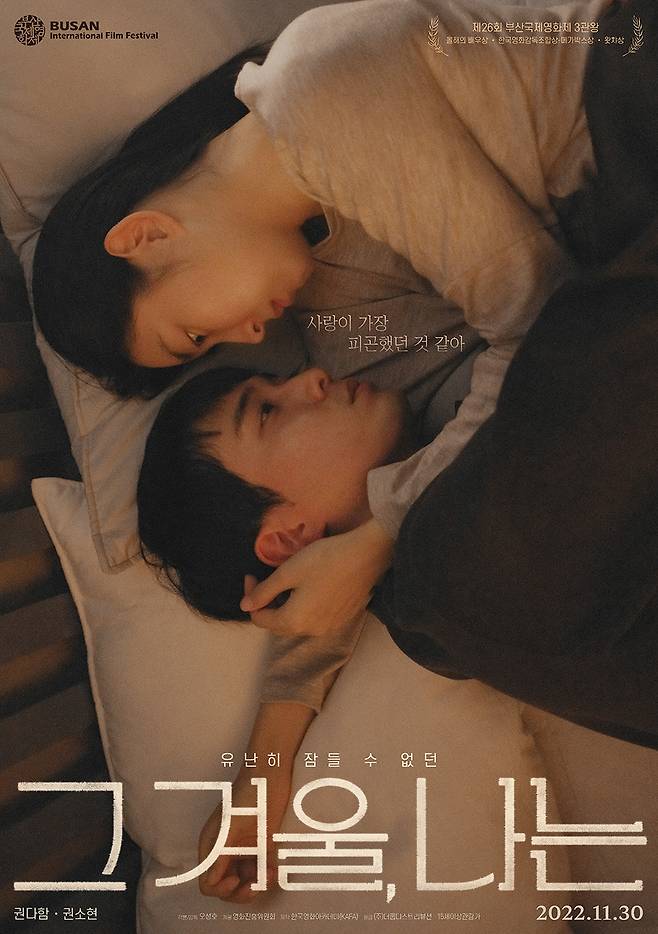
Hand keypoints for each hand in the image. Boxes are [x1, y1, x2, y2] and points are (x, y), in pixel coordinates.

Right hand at [198, 769, 291, 901]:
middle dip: (241, 892)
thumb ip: (219, 854)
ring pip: (244, 883)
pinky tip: (274, 870)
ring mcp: (242, 850)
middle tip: (258, 885)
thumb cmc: (249, 795)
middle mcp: (225, 852)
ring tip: (270, 875)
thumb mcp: (231, 826)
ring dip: (256, 885)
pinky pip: (259, 872)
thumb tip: (209, 882)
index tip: (237, 880)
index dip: (221, 889)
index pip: (208, 883)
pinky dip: (266, 876)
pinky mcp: (259, 847)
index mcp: (212, 846)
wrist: (272, 776)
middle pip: (226, 888)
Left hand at [240, 518, 393, 636]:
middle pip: (279, 623)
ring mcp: (329, 627)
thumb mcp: (288, 572)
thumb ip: (264, 591)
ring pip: (298, 621)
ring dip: (286, 605)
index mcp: (294, 621)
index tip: (252, 575)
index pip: (260, 619)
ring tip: (288, 581)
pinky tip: (310, 587)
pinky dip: (305, 607)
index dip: (251, 597)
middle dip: (267, 603)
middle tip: (266, 578)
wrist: (367, 555)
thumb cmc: (324, 559)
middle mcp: (311, 631)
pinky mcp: (343, 619)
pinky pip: (315, 618)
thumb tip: (245, 607)